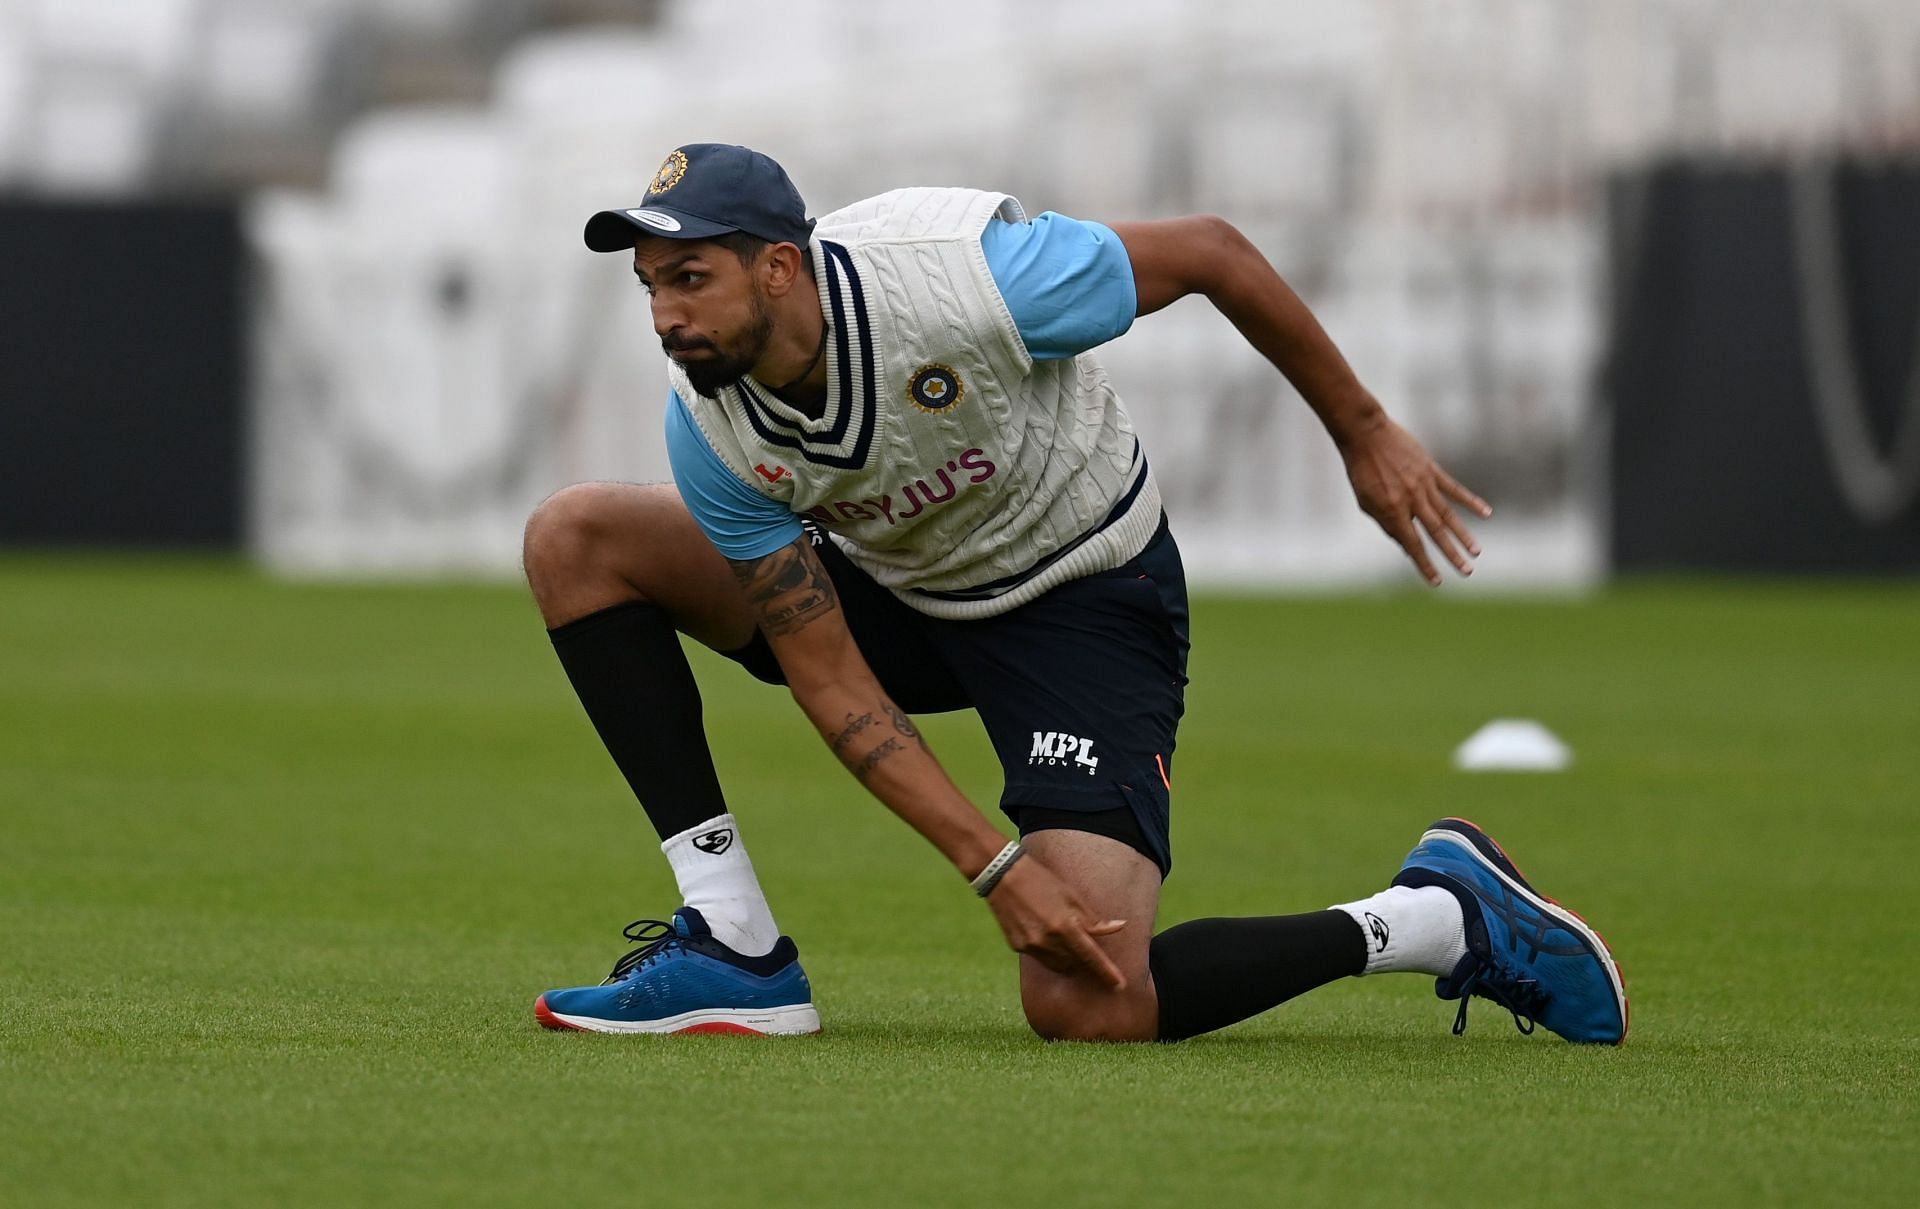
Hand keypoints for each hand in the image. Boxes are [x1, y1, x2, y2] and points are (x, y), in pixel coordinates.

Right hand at [981, 855, 1127, 988]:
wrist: (1003, 875)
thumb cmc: (1042, 880)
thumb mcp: (1071, 895)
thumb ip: (1092, 918)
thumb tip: (1117, 927)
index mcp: (1065, 925)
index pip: (1091, 956)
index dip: (1107, 972)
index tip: (1119, 985)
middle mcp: (1048, 940)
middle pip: (1075, 962)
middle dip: (1083, 957)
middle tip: (1082, 941)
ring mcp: (1031, 946)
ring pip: (1058, 964)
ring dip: (1067, 957)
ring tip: (1062, 934)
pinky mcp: (1018, 947)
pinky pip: (1040, 957)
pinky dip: (1048, 950)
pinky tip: (1042, 929)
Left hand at [1339, 415, 1490, 585]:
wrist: (1365, 434)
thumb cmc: (1361, 470)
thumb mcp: (1366, 501)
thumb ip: (1386, 522)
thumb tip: (1404, 541)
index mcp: (1392, 510)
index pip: (1412, 544)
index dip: (1424, 564)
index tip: (1437, 582)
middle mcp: (1411, 500)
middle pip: (1436, 532)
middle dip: (1451, 554)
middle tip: (1467, 572)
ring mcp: (1424, 484)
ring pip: (1448, 514)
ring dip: (1463, 535)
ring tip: (1476, 552)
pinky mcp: (1432, 470)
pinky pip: (1454, 489)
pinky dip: (1471, 502)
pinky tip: (1486, 513)